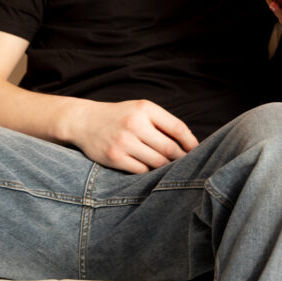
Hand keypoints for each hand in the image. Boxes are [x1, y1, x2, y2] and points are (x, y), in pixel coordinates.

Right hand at [62, 98, 198, 172]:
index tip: (196, 150)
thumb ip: (161, 123)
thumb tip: (188, 144)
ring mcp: (124, 141)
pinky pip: (141, 170)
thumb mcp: (140, 110)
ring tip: (169, 167)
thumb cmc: (119, 116)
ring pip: (157, 162)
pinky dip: (148, 172)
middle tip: (186, 164)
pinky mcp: (114, 157)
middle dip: (180, 158)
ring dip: (165, 167)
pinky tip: (149, 169)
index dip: (190, 142)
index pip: (177, 127)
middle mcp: (135, 124)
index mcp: (145, 108)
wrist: (84, 121)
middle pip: (169, 148)